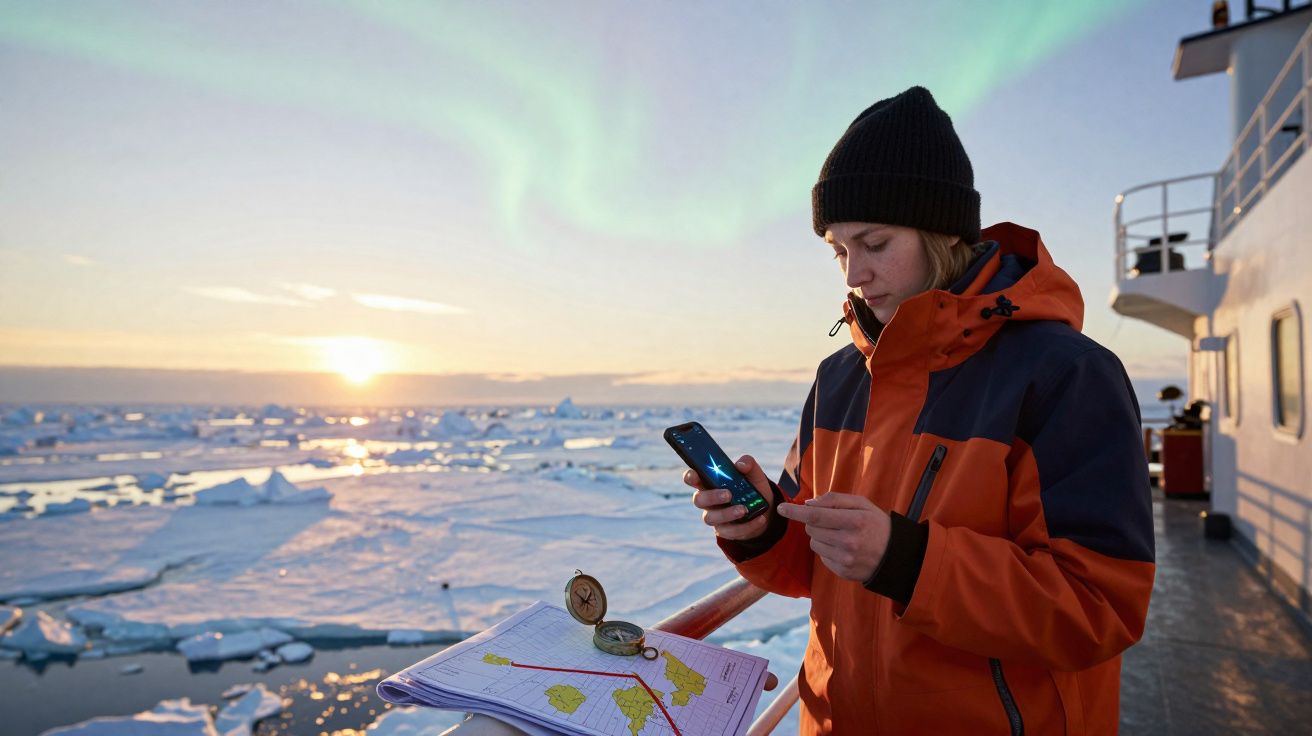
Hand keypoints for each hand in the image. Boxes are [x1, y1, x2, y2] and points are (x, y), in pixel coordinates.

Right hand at [686, 454, 775, 540]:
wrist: (765, 510)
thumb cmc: (753, 487)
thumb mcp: (754, 473)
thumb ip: (748, 463)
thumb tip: (740, 465)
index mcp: (710, 483)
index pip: (693, 479)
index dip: (690, 477)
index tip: (694, 475)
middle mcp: (708, 501)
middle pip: (699, 500)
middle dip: (712, 497)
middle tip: (728, 494)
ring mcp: (715, 517)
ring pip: (711, 518)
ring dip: (727, 514)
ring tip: (744, 510)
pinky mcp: (725, 531)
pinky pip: (731, 532)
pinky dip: (746, 526)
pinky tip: (760, 519)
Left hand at [776, 493, 890, 581]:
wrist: (895, 555)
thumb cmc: (876, 524)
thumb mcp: (862, 504)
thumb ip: (835, 500)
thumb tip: (808, 504)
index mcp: (854, 521)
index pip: (815, 516)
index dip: (795, 512)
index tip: (781, 508)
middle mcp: (849, 541)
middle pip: (812, 529)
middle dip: (813, 522)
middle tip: (830, 520)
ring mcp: (845, 559)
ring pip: (814, 543)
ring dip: (820, 536)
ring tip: (840, 535)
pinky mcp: (842, 572)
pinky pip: (821, 557)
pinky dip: (827, 550)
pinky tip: (843, 548)